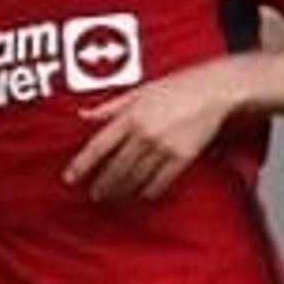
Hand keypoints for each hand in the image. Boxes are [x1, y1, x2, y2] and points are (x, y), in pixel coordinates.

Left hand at [64, 65, 237, 203]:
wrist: (213, 90)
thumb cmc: (176, 87)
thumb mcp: (138, 92)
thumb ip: (110, 107)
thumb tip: (84, 114)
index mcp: (129, 117)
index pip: (98, 146)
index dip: (82, 165)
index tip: (70, 178)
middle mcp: (143, 134)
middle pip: (116, 167)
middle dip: (103, 184)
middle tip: (94, 194)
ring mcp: (163, 147)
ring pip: (136, 177)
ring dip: (122, 191)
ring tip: (114, 197)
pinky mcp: (182, 156)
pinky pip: (161, 181)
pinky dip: (149, 190)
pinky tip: (142, 194)